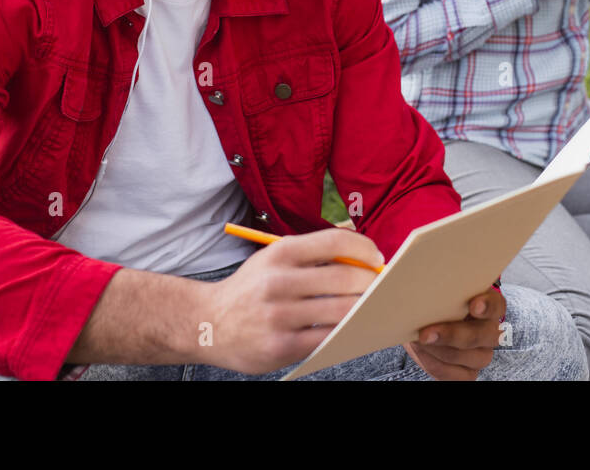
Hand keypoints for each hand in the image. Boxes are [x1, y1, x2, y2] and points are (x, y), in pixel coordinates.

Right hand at [201, 228, 381, 373]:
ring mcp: (279, 316)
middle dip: (372, 283)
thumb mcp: (273, 258)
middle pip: (344, 278)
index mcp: (279, 253)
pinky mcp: (280, 346)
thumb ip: (312, 254)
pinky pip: (326, 338)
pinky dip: (344, 332)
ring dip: (364, 309)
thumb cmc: (250, 288)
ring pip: (340, 311)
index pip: (335, 242)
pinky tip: (349, 328)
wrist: (207, 323)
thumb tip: (361, 254)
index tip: (377, 258)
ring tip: (372, 307)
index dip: (365, 249)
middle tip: (382, 287)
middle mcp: (278, 281)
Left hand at [403, 287, 505, 380]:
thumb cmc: (434, 303)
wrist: (422, 324)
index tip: (473, 305)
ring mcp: (482, 354)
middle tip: (425, 333)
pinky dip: (436, 364)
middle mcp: (490, 331)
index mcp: (489, 305)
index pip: (496, 305)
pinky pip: (458, 376)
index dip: (487, 306)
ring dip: (439, 350)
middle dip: (453, 335)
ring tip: (418, 340)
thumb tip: (424, 288)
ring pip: (470, 358)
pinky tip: (422, 352)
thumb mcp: (437, 291)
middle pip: (483, 335)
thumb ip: (441, 289)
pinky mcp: (469, 373)